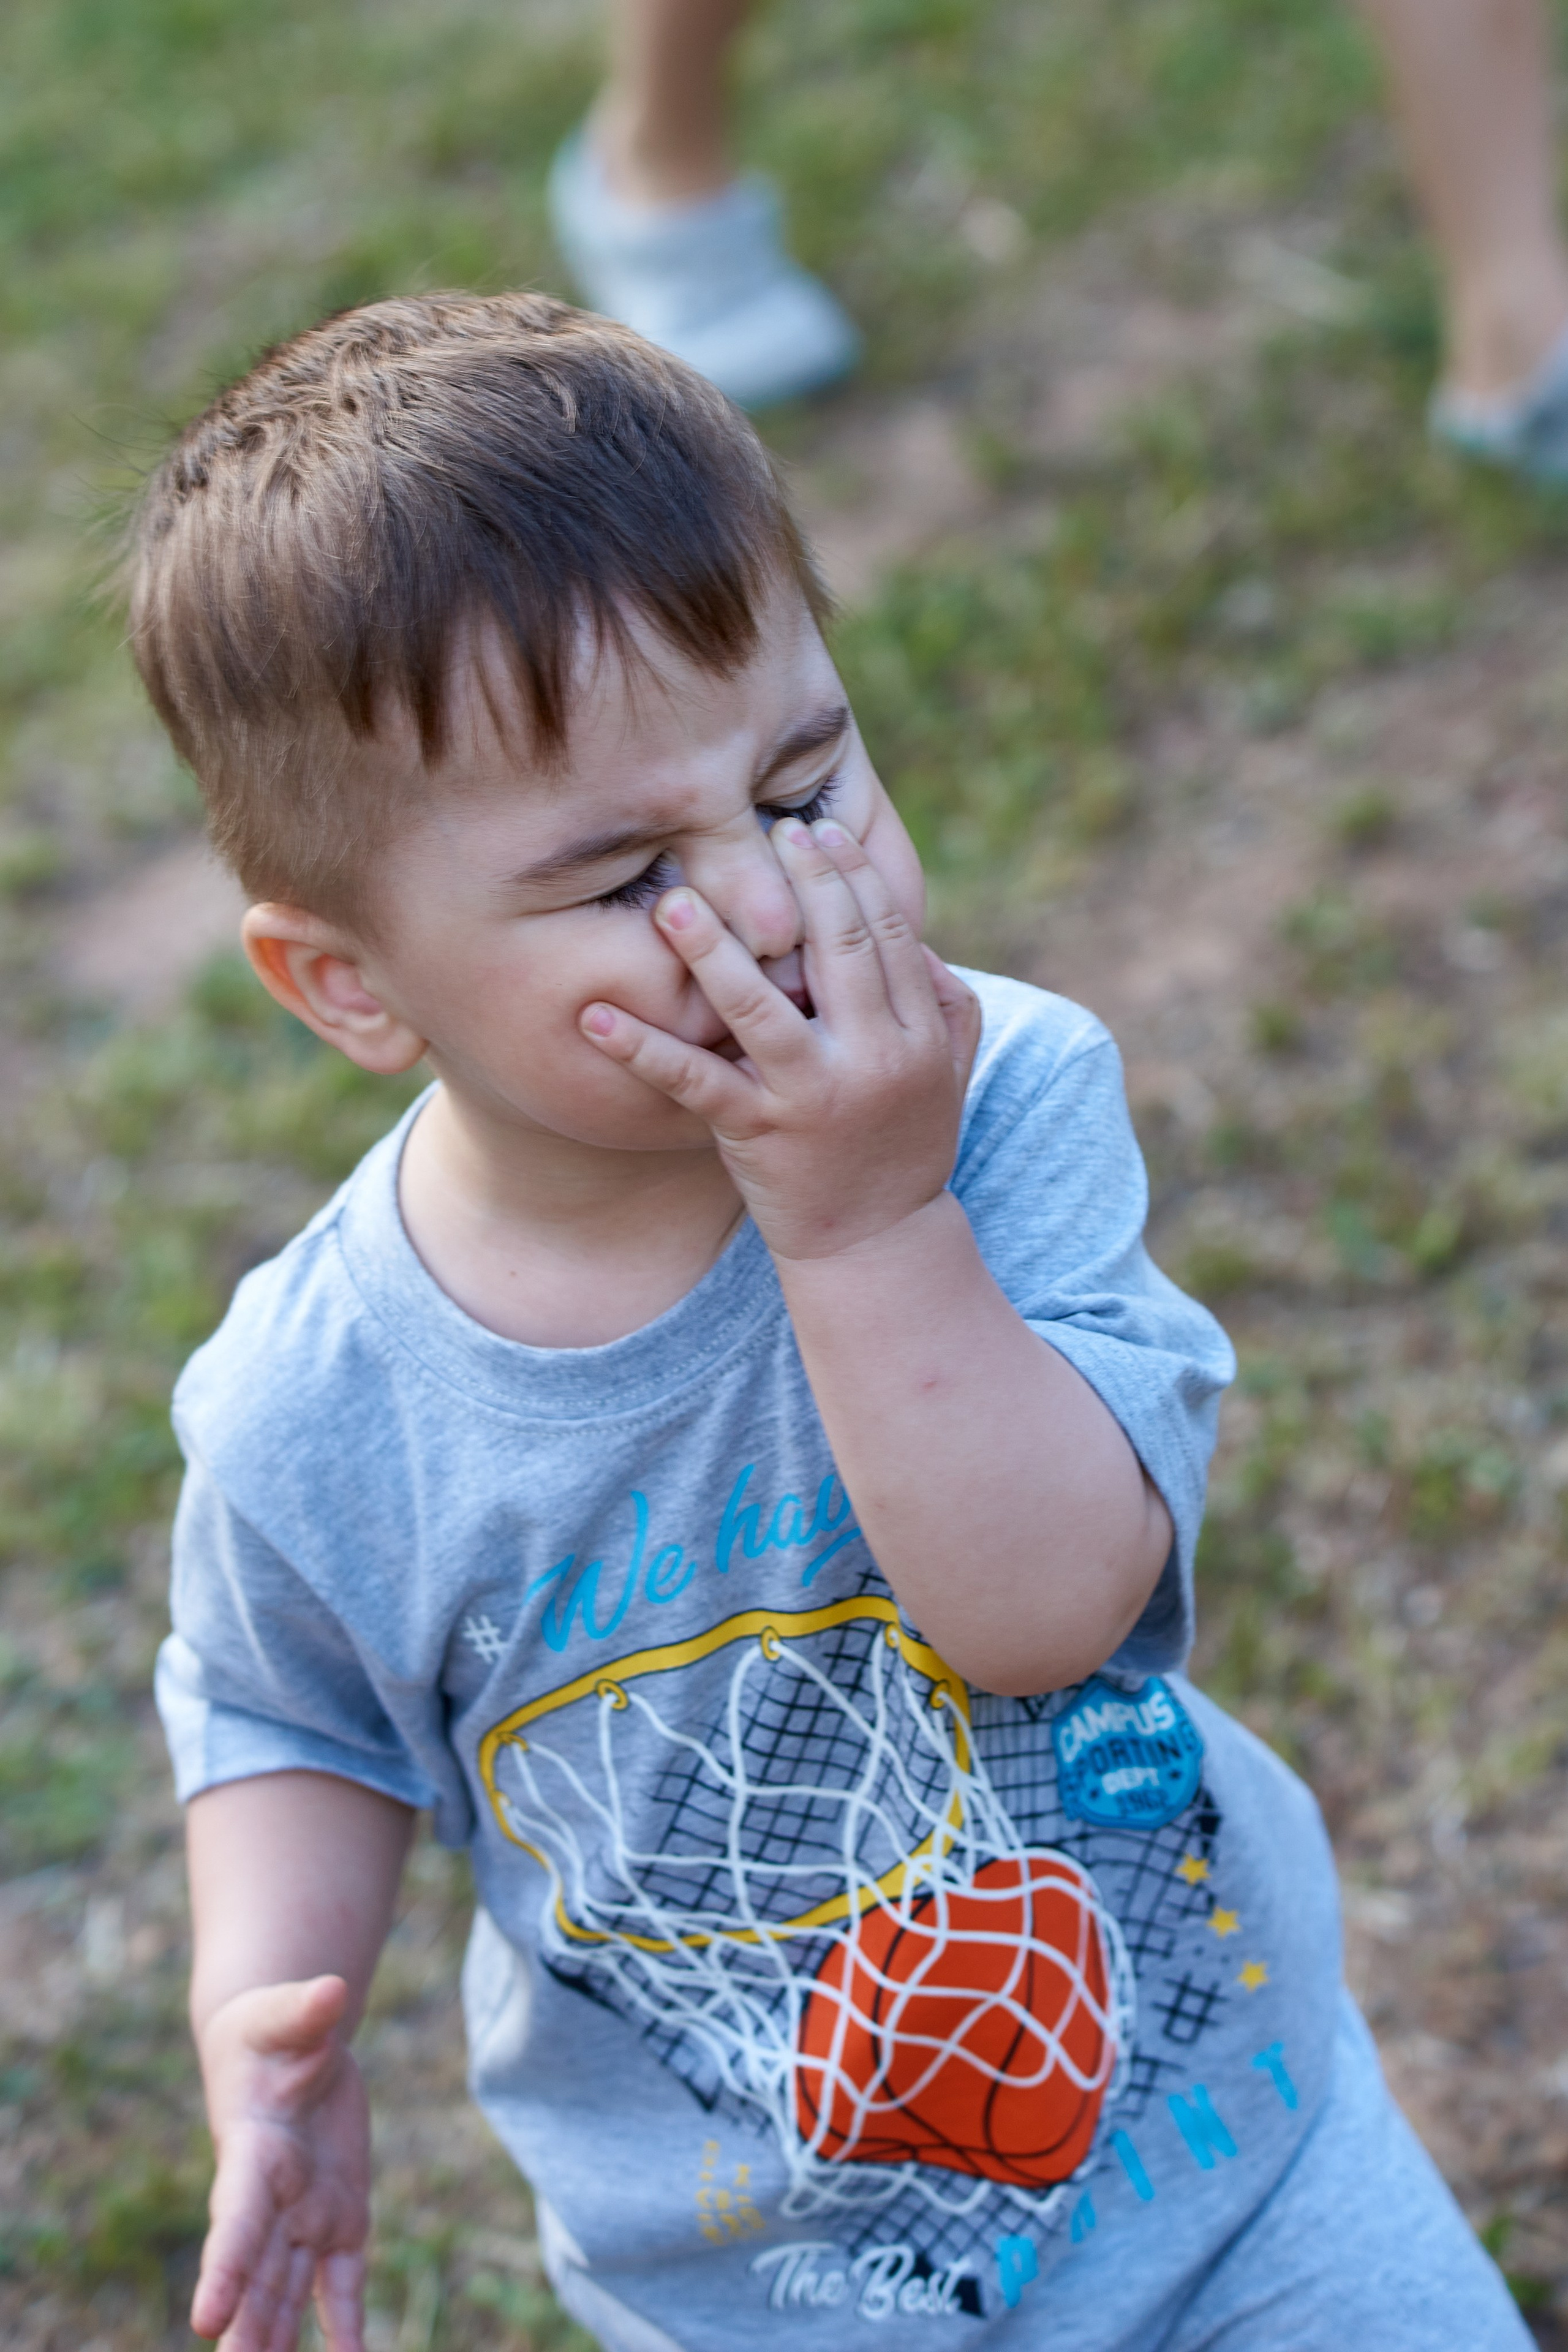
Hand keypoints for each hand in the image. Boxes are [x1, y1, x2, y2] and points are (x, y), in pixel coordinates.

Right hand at [192, 1975, 370, 2351]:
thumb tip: (334, 1991)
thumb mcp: (286, 2015)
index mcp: (252, 2155)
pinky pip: (341, 2282)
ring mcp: (305, 2216)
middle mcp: (272, 2200)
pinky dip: (346, 2325)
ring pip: (289, 2291)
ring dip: (277, 2338)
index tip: (205, 2317)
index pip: (236, 2219)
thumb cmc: (270, 2032)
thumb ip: (305, 2012)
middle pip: (257, 2275)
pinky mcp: (341, 2218)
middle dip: (246, 2329)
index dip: (224, 2266)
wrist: (284, 2052)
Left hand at [581, 818, 980, 1259]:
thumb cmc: (906, 1148)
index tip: (818, 829)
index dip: (852, 875)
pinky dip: (640, 1048)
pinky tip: (594, 1014)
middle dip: (796, 882)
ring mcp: (812, 1095)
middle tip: (758, 828)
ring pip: (757, 1004)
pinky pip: (693, 1081)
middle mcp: (871, 1057)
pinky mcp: (758, 1133)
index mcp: (916, 1034)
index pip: (887, 932)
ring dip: (709, 946)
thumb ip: (948, 1004)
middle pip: (834, 948)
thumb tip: (921, 940)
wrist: (878, 1245)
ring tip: (670, 901)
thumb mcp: (949, 1075)